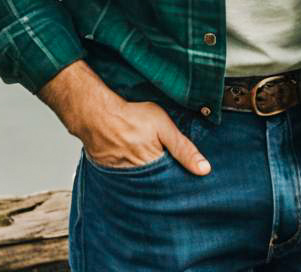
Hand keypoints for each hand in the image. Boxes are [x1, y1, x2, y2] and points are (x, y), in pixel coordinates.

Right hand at [37, 59, 210, 175]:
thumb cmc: (130, 115)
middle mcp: (138, 178)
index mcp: (154, 167)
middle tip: (167, 170)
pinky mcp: (110, 174)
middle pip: (157, 186)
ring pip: (141, 186)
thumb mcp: (163, 126)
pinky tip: (134, 164)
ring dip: (148, 181)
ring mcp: (122, 177)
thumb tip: (204, 169)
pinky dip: (132, 176)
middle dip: (164, 183)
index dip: (179, 179)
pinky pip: (125, 181)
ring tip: (150, 166)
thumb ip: (183, 148)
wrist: (96, 114)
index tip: (188, 180)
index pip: (172, 183)